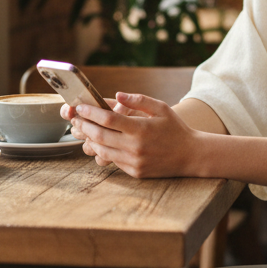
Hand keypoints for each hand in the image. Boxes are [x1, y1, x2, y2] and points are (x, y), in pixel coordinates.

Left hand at [68, 93, 201, 177]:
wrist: (190, 155)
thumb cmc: (175, 129)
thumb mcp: (161, 108)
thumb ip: (139, 100)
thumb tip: (117, 95)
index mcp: (141, 129)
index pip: (108, 119)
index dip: (91, 112)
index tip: (80, 106)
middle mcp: (135, 147)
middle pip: (99, 136)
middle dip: (84, 126)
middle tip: (76, 118)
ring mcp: (133, 162)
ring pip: (102, 151)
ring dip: (90, 140)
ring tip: (84, 130)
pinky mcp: (134, 172)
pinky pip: (112, 161)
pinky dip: (103, 151)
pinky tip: (99, 143)